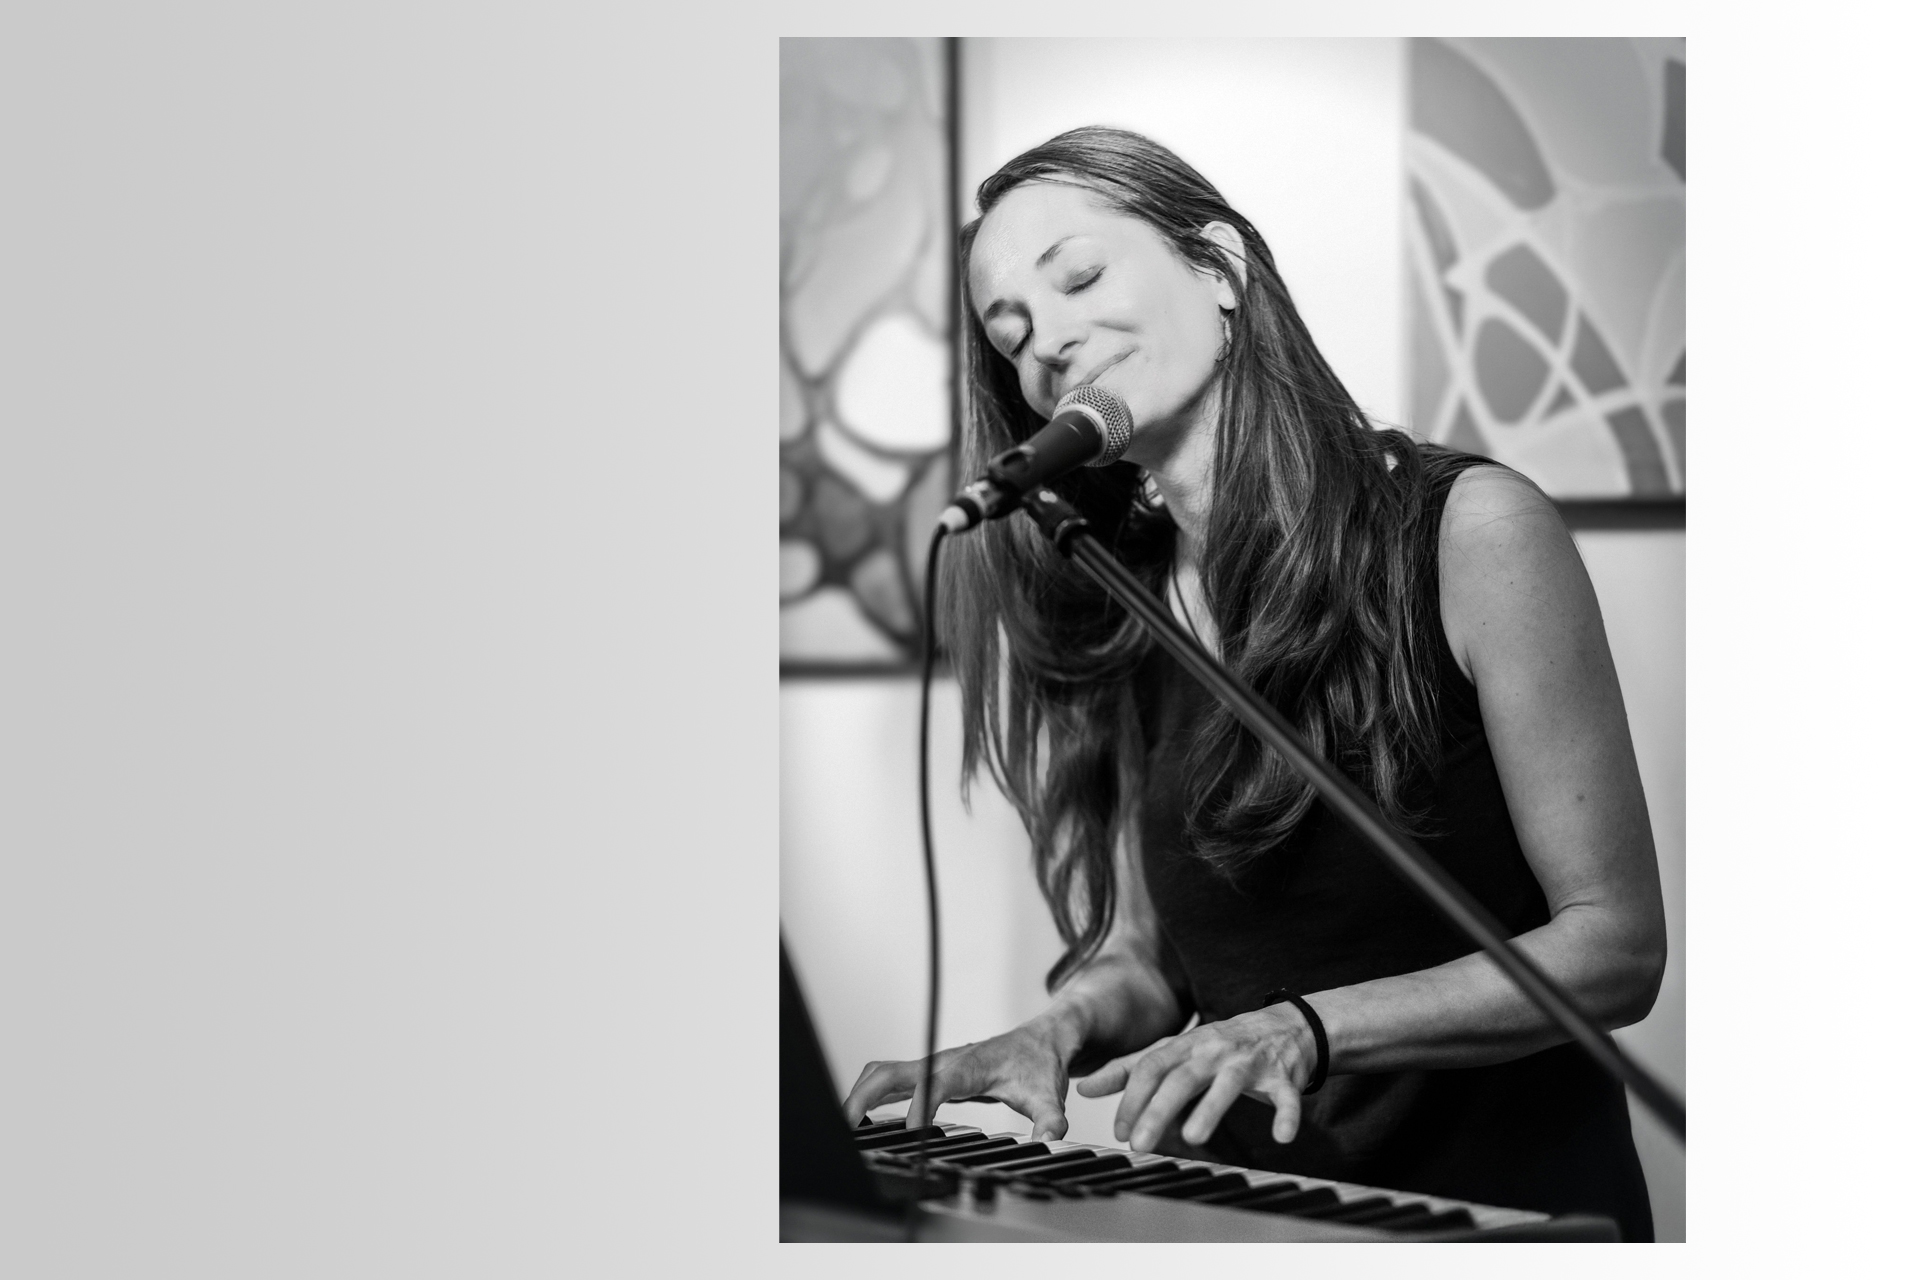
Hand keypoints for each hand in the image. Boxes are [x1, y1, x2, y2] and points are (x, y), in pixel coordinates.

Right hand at [841, 1020, 1076, 1139]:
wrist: (1041, 1039)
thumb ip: (1050, 1119)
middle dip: (864, 1097)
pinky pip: (891, 1080)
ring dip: (860, 1095)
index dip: (921, 1107)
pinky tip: (862, 1118)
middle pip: (890, 1072)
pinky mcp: (930, 1072)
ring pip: (883, 1072)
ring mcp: (933, 1065)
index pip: (935, 1084)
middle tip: (847, 1128)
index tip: (913, 1133)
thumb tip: (1051, 1140)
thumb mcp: (1049, 1095)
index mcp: (968, 1066)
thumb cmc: (1039, 1064)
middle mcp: (943, 1062)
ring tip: (845, 1128)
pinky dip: (870, 1095)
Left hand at [1076, 1005, 1317, 1152]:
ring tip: (1193, 1137)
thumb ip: (1130, 1069)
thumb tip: (1084, 1087)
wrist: (1286, 1027)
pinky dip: (1286, 1115)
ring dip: (1211, 1109)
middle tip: (1139, 1143)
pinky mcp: (1283, 1077)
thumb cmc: (1220, 1046)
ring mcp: (1249, 1062)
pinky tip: (1281, 1138)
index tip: (1118, 1130)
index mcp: (1186, 1045)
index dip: (1133, 1097)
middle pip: (1183, 1077)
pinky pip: (1286, 1096)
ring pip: (1229, 1084)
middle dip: (1159, 1109)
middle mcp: (1215, 1050)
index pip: (1152, 1066)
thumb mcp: (1175, 1051)